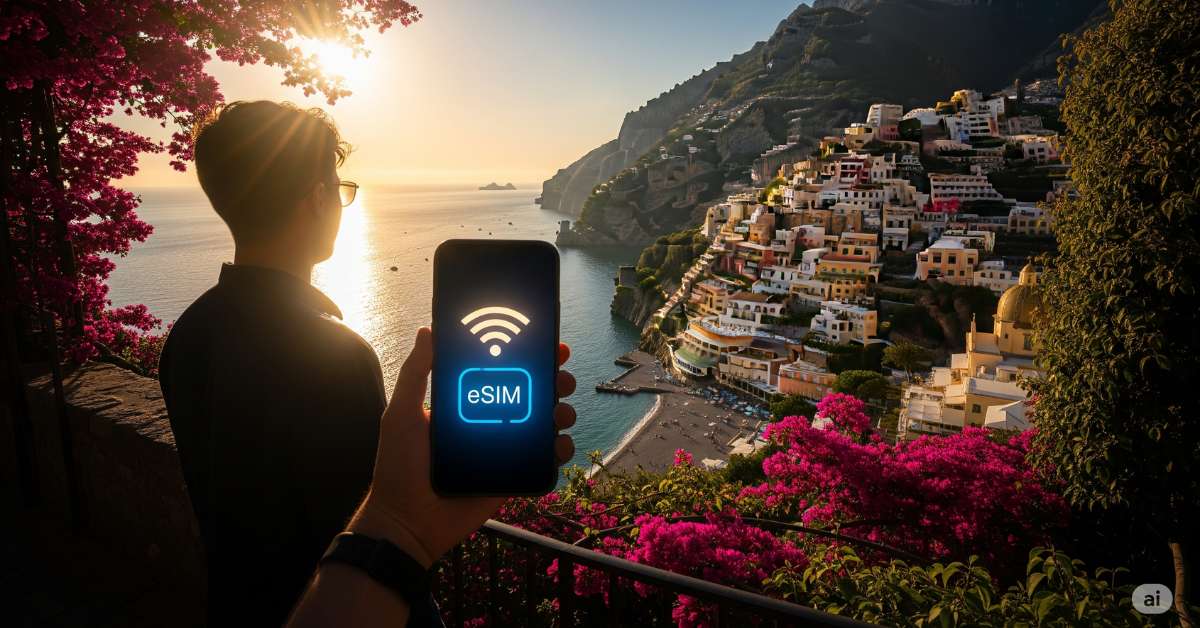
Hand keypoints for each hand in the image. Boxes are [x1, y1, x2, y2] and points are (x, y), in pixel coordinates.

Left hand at [351, 327, 576, 566]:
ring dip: (561, 413)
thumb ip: (415, 374)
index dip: (526, 357)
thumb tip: (427, 331)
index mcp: (467, 404)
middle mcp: (490, 422)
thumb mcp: (401, 414)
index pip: (502, 373)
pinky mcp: (513, 477)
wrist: (407, 521)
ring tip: (561, 413)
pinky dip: (559, 451)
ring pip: (545, 425)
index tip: (546, 344)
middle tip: (561, 378)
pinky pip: (544, 461)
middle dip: (554, 382)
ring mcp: (505, 450)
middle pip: (532, 395)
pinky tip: (558, 444)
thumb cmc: (399, 465)